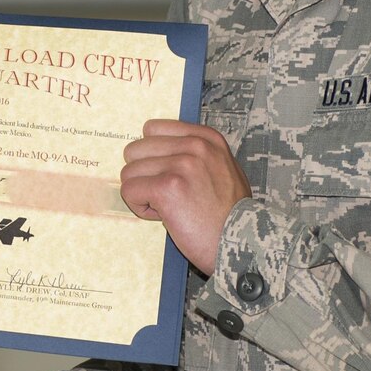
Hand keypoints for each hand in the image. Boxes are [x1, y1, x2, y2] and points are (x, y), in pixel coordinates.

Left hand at [119, 118, 249, 274]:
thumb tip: (161, 152)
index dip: (152, 155)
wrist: (241, 242)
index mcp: (206, 138)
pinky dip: (140, 207)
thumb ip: (197, 154)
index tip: (167, 174)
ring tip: (167, 207)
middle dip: (143, 175)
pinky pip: (129, 190)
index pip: (152, 129)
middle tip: (165, 194)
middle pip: (136, 150)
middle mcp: (194, 146)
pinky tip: (163, 216)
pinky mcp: (167, 187)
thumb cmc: (230, 215)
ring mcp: (181, 165)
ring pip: (130, 171)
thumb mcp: (223, 169)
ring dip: (142, 193)